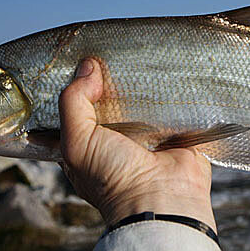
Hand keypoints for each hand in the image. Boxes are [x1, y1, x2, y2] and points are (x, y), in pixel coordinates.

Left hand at [58, 58, 216, 231]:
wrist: (162, 199)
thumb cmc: (113, 180)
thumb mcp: (77, 143)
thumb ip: (72, 102)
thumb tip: (88, 67)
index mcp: (88, 144)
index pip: (77, 107)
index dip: (76, 84)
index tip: (80, 56)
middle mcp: (117, 138)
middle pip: (111, 97)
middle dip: (110, 77)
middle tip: (111, 50)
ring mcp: (148, 134)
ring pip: (142, 97)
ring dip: (142, 81)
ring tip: (139, 54)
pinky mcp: (176, 130)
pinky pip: (173, 103)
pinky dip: (171, 89)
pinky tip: (166, 69)